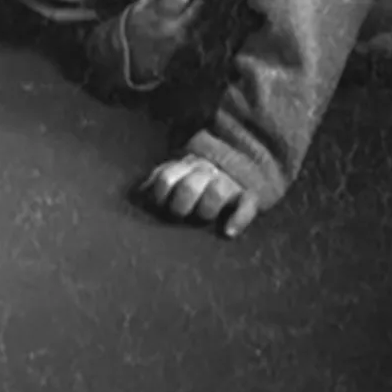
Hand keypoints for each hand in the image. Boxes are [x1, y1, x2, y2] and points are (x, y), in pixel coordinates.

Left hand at [138, 154, 259, 238]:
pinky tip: (227, 233)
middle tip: (182, 214)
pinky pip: (247, 206)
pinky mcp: (251, 196)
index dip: (159, 195)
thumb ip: (161, 178)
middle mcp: (208, 172)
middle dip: (181, 205)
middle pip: (189, 187)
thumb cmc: (203, 176)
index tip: (161, 205)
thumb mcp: (181, 171)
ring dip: (207, 209)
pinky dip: (238, 220)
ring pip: (218, 193)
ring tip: (205, 217)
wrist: (246, 159)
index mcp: (187, 166)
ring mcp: (230, 183)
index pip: (166, 178)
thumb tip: (140, 192)